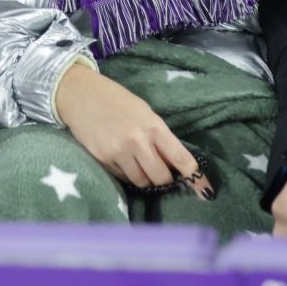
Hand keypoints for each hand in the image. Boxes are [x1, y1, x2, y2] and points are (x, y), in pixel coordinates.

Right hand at [54, 63, 211, 197]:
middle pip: (161, 178)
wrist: (80, 94)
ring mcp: (119, 152)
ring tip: (138, 163)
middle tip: (160, 171)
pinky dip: (127, 174)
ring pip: (141, 182)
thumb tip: (173, 164)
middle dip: (164, 179)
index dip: (195, 178)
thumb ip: (159, 137)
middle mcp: (138, 141)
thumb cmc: (117, 100)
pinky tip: (122, 159)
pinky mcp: (103, 160)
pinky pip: (122, 178)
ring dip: (145, 178)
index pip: (181, 158)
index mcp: (153, 126)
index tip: (206, 192)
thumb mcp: (144, 113)